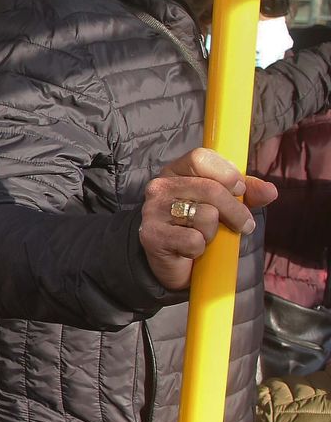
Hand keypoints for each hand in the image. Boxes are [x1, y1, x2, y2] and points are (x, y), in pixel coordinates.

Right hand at [138, 147, 277, 290]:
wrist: (175, 263)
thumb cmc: (200, 227)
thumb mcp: (227, 205)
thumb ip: (248, 194)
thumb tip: (270, 191)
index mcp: (176, 172)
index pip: (200, 158)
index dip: (226, 174)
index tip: (239, 190)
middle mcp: (160, 187)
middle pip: (210, 189)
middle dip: (236, 210)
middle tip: (244, 225)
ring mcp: (153, 210)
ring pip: (205, 215)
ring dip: (214, 232)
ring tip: (206, 237)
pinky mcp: (152, 235)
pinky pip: (193, 240)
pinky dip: (199, 249)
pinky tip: (190, 250)